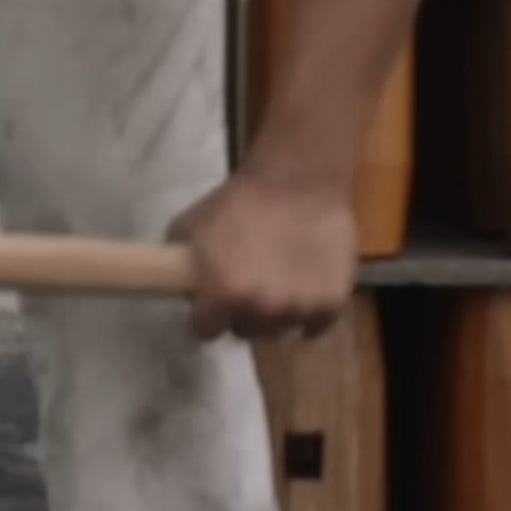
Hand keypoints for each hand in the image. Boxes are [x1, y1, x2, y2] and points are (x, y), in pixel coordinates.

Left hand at [170, 172, 357, 340]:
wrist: (298, 179)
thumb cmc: (240, 199)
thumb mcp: (190, 226)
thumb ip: (181, 265)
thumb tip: (180, 285)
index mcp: (224, 295)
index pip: (204, 330)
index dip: (205, 314)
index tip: (211, 300)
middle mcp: (262, 310)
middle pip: (243, 331)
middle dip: (241, 312)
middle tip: (247, 285)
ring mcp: (299, 309)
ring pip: (278, 330)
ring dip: (274, 313)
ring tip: (277, 283)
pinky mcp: (331, 304)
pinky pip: (313, 326)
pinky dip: (307, 314)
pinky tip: (302, 291)